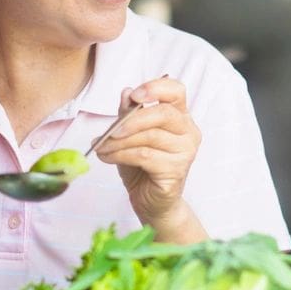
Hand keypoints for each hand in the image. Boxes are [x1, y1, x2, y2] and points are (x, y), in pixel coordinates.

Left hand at [93, 76, 200, 229]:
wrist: (151, 201)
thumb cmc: (142, 166)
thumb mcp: (130, 134)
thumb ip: (128, 113)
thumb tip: (125, 92)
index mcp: (180, 116)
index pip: (176, 91)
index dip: (155, 88)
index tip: (133, 96)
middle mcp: (188, 132)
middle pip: (164, 113)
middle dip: (132, 120)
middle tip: (110, 131)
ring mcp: (186, 152)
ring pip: (150, 137)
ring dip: (119, 141)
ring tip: (102, 147)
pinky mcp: (176, 170)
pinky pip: (145, 156)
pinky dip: (121, 155)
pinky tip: (108, 157)